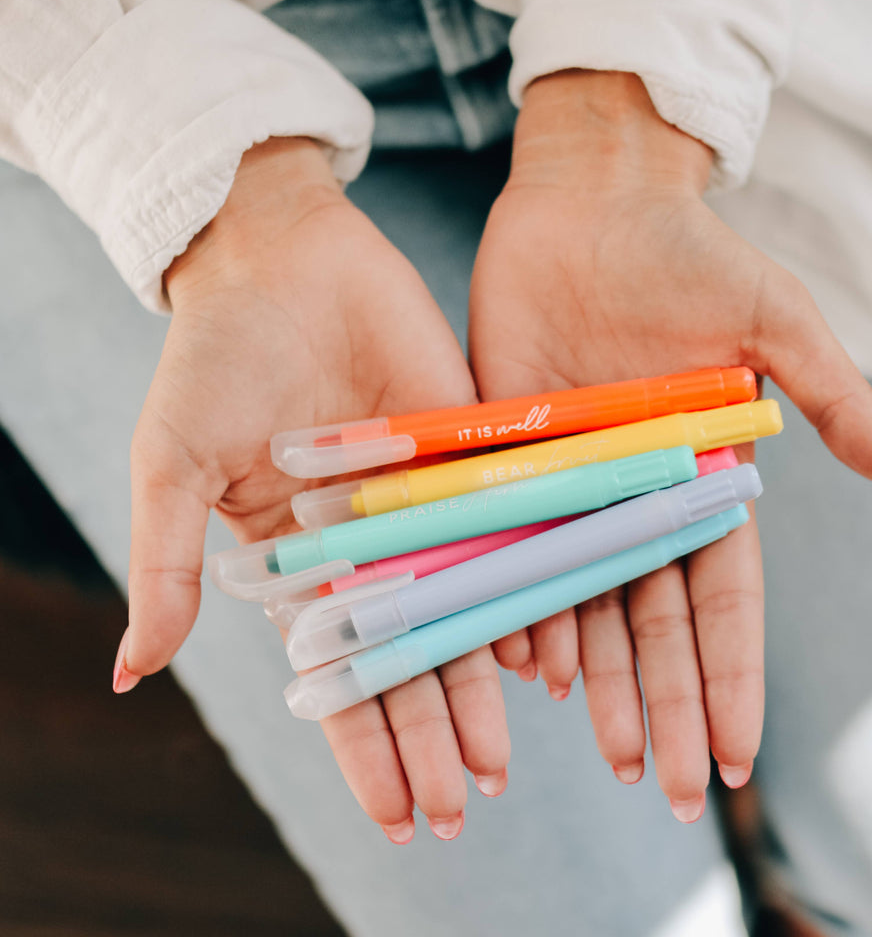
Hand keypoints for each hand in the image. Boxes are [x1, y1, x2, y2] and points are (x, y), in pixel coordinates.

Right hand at [122, 138, 507, 841]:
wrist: (281, 261)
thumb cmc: (215, 360)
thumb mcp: (173, 465)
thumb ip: (165, 567)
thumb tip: (130, 673)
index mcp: (301, 564)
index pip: (337, 674)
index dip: (364, 746)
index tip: (396, 814)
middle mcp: (370, 545)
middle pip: (407, 656)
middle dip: (430, 732)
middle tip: (460, 804)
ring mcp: (423, 503)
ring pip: (461, 608)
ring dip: (478, 683)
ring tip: (498, 758)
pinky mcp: (468, 451)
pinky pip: (501, 529)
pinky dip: (520, 585)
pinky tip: (537, 645)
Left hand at [469, 72, 871, 820]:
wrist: (591, 200)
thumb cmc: (688, 254)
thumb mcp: (776, 324)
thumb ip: (835, 404)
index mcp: (707, 478)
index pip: (724, 600)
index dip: (728, 677)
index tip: (732, 755)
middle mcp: (639, 494)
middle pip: (653, 619)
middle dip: (660, 702)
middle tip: (659, 785)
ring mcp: (575, 483)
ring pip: (584, 598)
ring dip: (593, 675)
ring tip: (598, 746)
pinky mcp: (513, 457)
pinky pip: (515, 546)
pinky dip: (519, 603)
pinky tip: (522, 662)